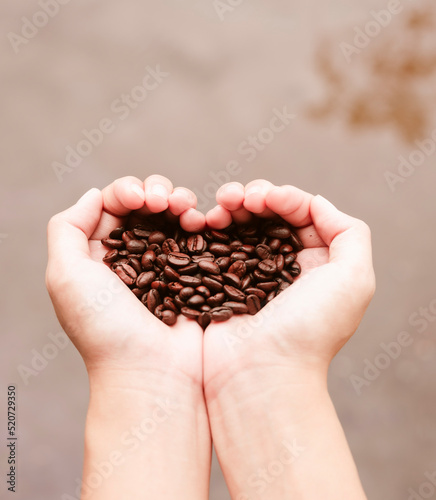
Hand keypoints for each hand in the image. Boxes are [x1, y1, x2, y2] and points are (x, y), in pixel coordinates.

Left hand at [46, 175, 210, 499]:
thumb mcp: (66, 277)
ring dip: (180, 201)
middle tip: (165, 202)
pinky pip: (196, 237)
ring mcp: (164, 265)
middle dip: (156, 191)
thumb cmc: (106, 329)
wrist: (154, 373)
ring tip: (187, 209)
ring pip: (173, 217)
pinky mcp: (192, 274)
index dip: (127, 191)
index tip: (140, 198)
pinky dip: (199, 222)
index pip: (112, 206)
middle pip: (144, 206)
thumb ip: (67, 227)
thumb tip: (95, 196)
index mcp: (98, 255)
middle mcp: (131, 257)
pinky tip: (201, 222)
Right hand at [202, 180, 374, 499]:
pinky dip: (209, 227)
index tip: (267, 197)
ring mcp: (250, 275)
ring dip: (230, 206)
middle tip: (238, 198)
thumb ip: (350, 232)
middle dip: (254, 196)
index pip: (302, 214)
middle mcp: (285, 267)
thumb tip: (316, 203)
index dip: (285, 196)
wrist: (259, 375)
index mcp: (318, 264)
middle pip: (268, 215)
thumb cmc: (308, 330)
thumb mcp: (353, 279)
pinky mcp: (220, 283)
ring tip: (219, 206)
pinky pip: (215, 244)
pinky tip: (203, 222)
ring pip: (240, 225)